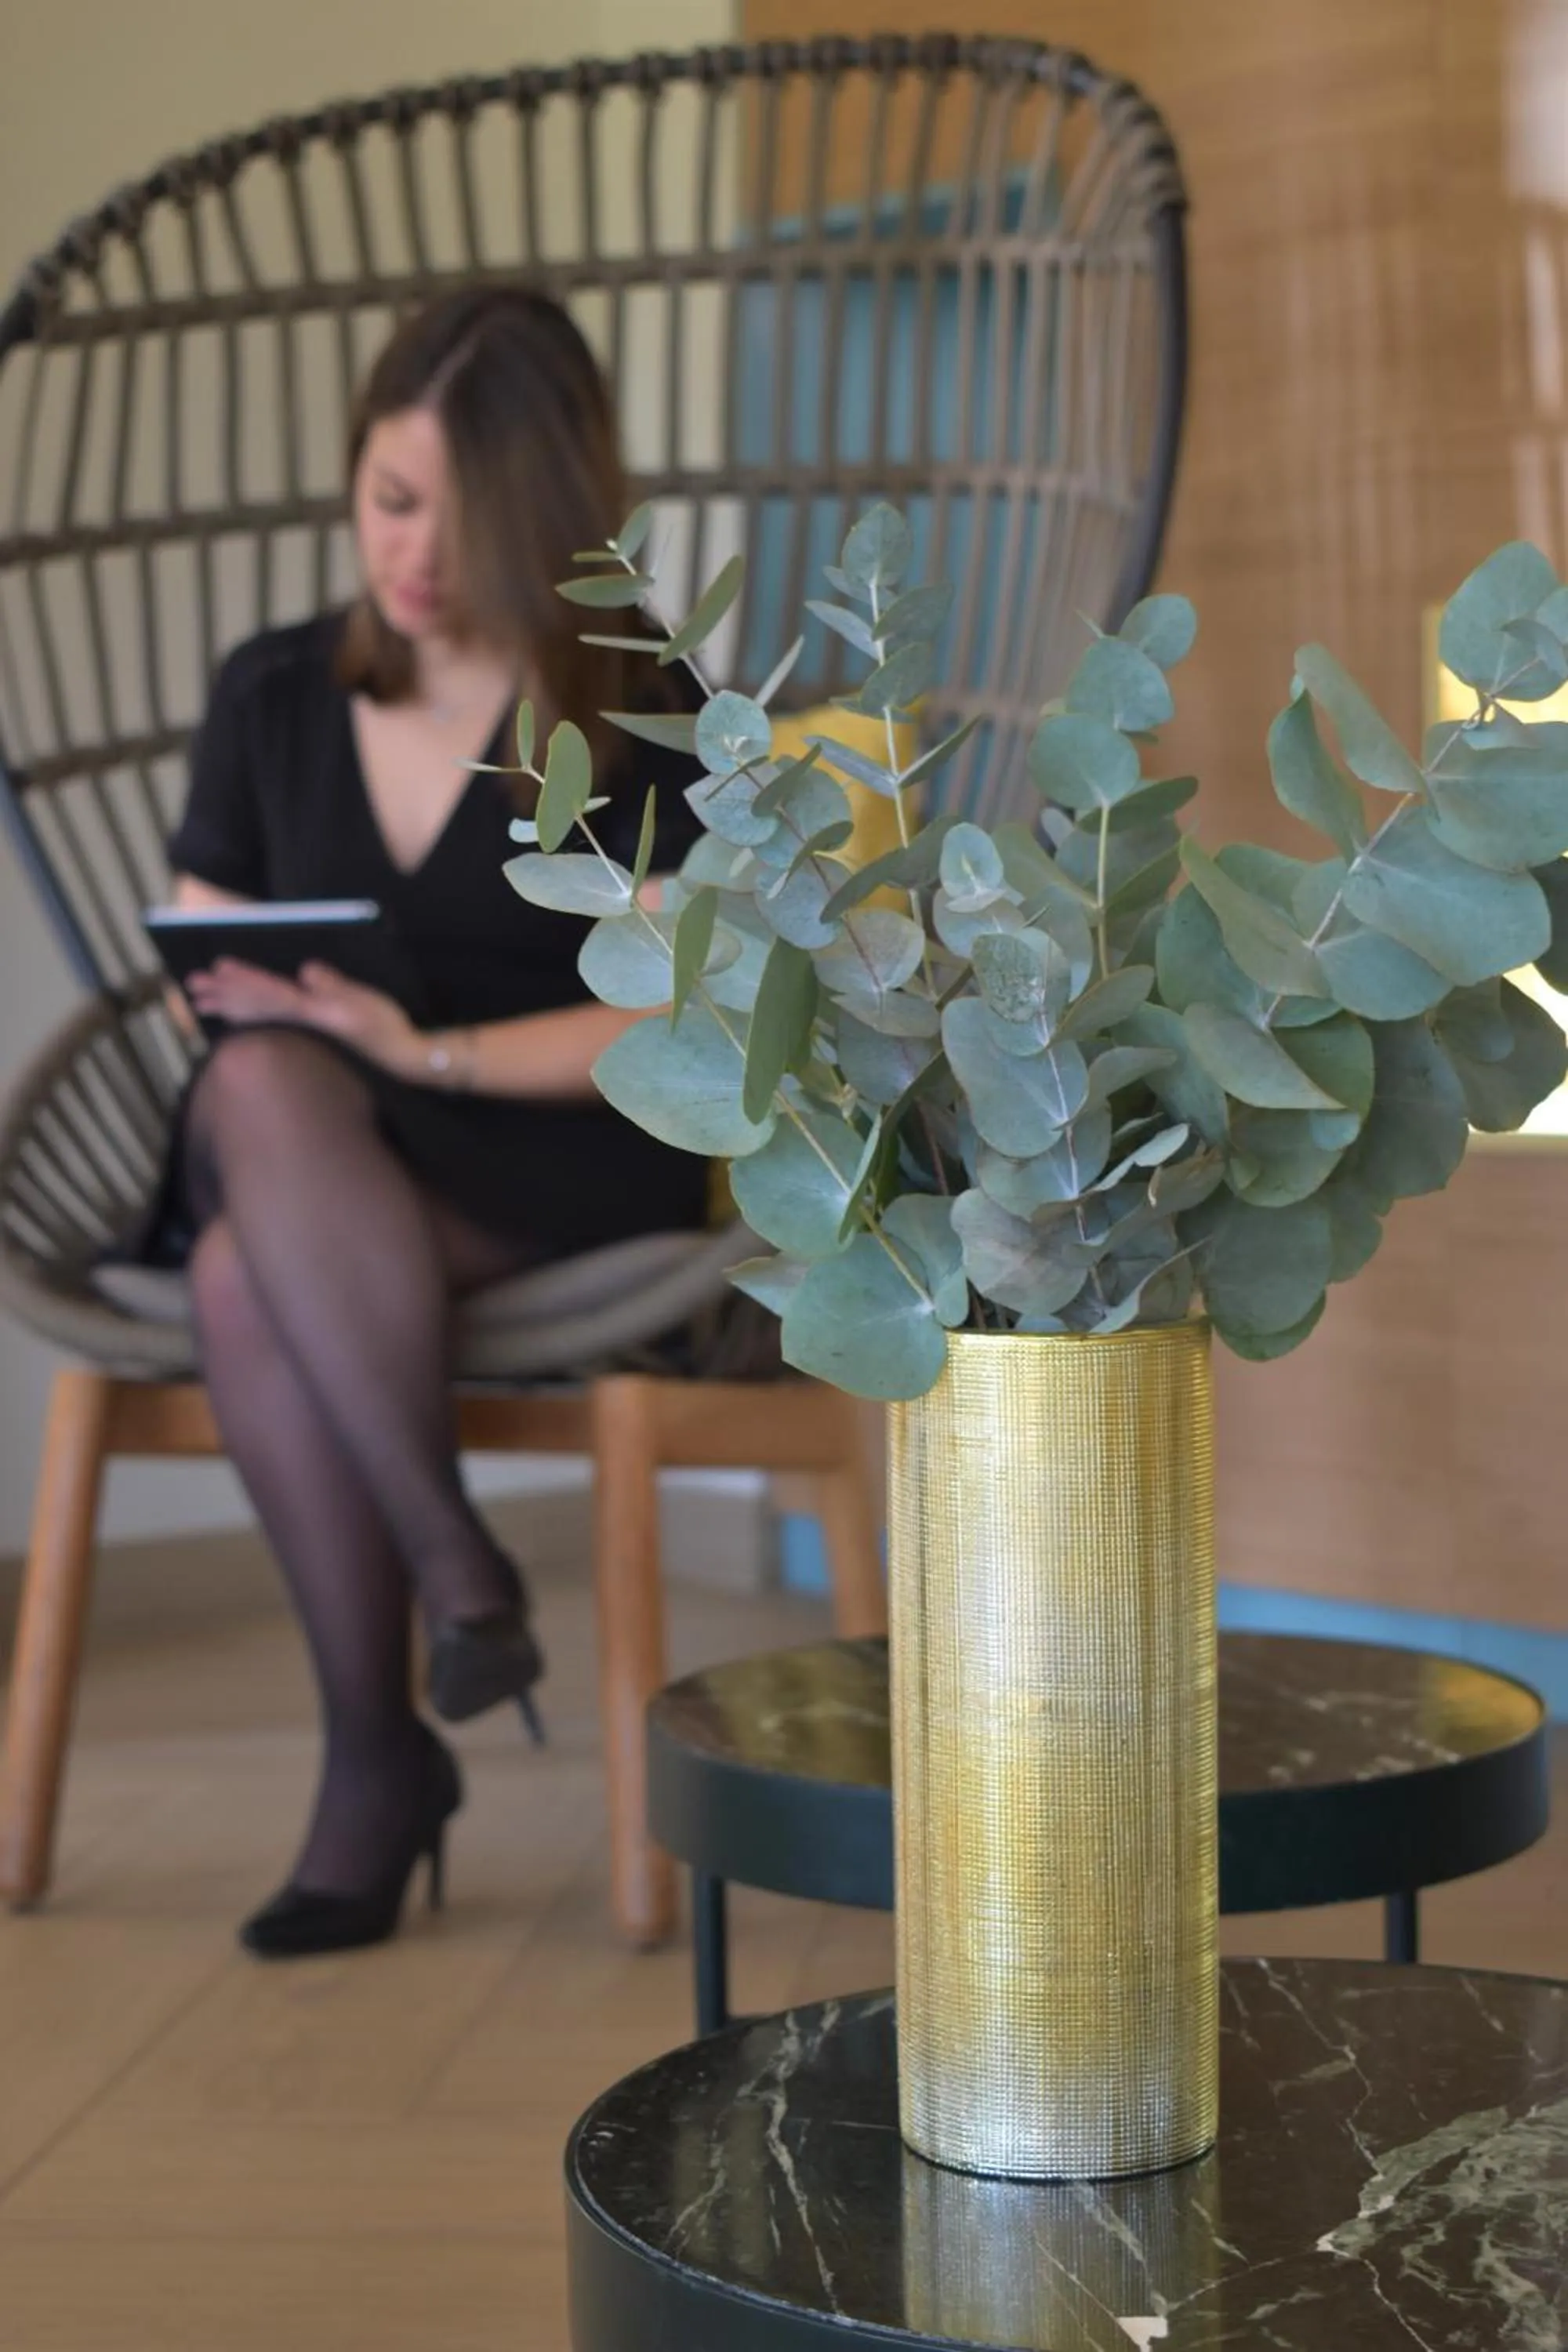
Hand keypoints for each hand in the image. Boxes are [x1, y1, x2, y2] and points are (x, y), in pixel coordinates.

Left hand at [187, 960, 422, 1076]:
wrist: (401, 1060)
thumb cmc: (387, 1029)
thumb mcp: (367, 1003)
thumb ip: (336, 987)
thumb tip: (307, 970)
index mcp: (312, 1010)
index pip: (270, 991)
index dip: (244, 978)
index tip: (217, 968)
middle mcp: (301, 1022)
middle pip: (254, 1006)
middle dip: (224, 994)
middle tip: (192, 986)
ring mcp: (303, 1032)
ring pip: (257, 1018)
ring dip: (228, 1007)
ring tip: (202, 1002)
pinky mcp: (310, 1036)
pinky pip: (269, 1025)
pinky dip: (248, 1020)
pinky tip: (235, 1019)